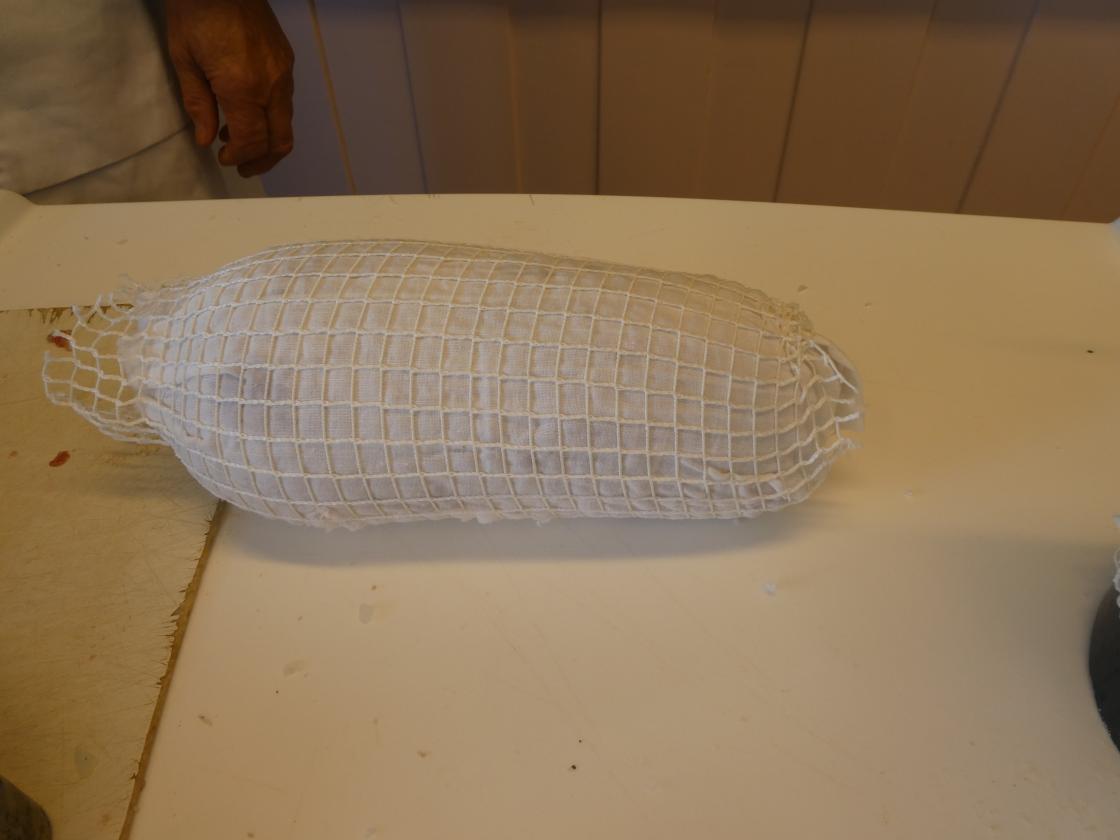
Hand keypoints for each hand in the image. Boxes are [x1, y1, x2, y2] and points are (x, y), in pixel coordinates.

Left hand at [166, 0, 294, 176]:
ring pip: (286, 123)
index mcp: (242, 87)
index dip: (240, 158)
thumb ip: (198, 104)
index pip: (253, 141)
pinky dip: (270, 117)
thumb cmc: (195, 11)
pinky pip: (285, 101)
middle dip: (262, 161)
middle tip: (242, 167)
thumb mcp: (183, 59)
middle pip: (280, 140)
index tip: (224, 160)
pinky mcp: (286, 61)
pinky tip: (247, 111)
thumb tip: (206, 139)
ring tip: (238, 139)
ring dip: (265, 139)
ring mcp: (283, 72)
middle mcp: (271, 84)